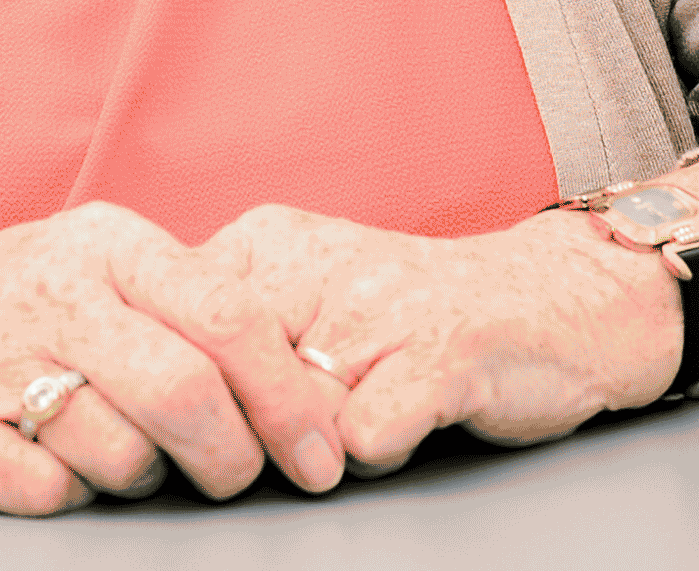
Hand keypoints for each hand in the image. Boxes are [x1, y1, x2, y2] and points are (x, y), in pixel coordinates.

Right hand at [0, 202, 288, 514]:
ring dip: (140, 477)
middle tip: (238, 479)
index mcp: (110, 246)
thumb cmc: (15, 302)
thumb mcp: (104, 268)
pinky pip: (47, 493)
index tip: (324, 454)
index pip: (231, 318)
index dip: (290, 397)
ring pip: (122, 455)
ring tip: (118, 452)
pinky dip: (67, 494)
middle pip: (186, 394)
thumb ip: (194, 310)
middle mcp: (55, 293)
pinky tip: (52, 462)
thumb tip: (309, 388)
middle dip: (232, 458)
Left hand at [136, 204, 678, 487]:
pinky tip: (406, 425)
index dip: (174, 401)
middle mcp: (314, 264)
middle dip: (237, 433)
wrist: (564, 301)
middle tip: (277, 442)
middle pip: (222, 383)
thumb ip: (228, 340)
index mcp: (268, 246)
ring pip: (290, 417)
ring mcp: (381, 306)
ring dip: (312, 447)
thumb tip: (134, 403)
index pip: (168, 333)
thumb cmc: (421, 319)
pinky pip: (367, 436)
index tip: (188, 430)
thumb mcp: (306, 303)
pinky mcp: (444, 351)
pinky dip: (378, 452)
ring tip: (353, 425)